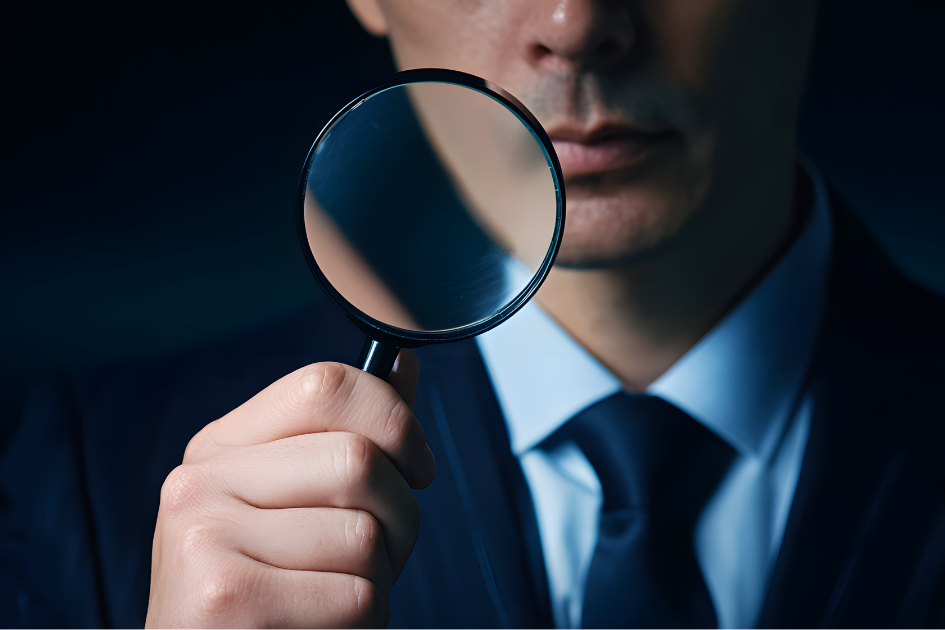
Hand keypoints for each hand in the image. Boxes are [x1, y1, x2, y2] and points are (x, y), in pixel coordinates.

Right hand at [145, 351, 432, 627]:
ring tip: (340, 595)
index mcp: (218, 448)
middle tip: (385, 552)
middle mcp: (200, 483)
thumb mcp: (297, 503)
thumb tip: (405, 363)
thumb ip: (349, 433)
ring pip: (365, 535)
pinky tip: (324, 626)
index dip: (396, 420)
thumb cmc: (271, 589)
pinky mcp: (226, 600)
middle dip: (402, 514)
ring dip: (382, 578)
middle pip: (358, 460)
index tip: (416, 466)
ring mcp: (205, 539)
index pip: (327, 385)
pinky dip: (367, 622)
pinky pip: (358, 597)